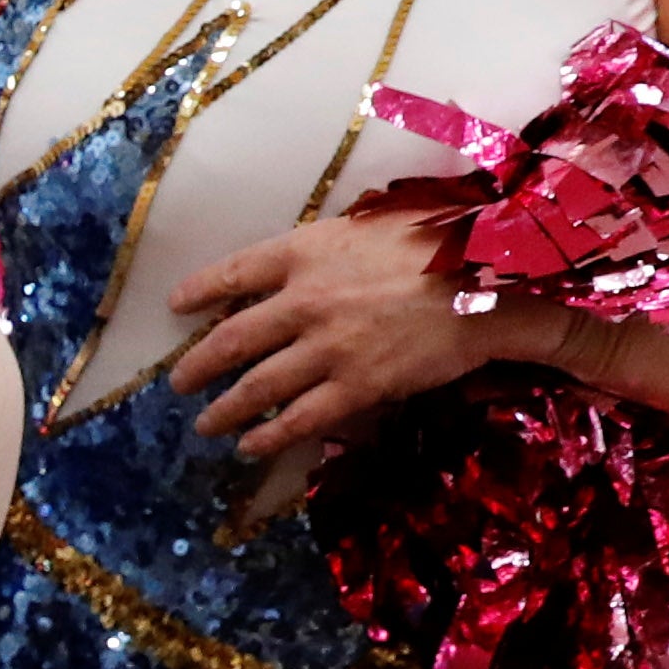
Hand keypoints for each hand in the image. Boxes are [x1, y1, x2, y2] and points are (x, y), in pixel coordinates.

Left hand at [167, 205, 549, 473]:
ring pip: (256, 386)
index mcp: (308, 251)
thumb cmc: (445, 240)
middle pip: (232, 338)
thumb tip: (317, 255)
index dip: (200, 290)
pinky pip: (299, 419)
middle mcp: (305, 300)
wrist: (491, 282)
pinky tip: (250, 447)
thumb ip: (338, 245)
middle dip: (198, 365)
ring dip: (224, 409)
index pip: (236, 271)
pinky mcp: (355, 386)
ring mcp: (327, 347)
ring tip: (205, 424)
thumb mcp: (379, 222)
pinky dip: (268, 436)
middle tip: (178, 383)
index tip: (177, 305)